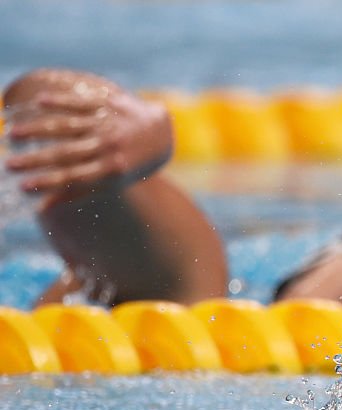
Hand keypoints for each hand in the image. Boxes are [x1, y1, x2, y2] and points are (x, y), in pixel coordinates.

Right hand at [5, 86, 171, 192]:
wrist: (160, 135)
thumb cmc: (127, 165)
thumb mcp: (110, 182)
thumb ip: (75, 192)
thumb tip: (40, 208)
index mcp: (109, 171)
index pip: (73, 178)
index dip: (48, 183)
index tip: (22, 186)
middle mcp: (108, 148)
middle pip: (65, 154)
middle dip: (35, 160)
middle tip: (9, 164)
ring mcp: (106, 124)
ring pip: (67, 126)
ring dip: (39, 129)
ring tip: (12, 132)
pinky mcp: (107, 104)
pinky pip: (80, 103)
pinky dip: (60, 102)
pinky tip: (38, 101)